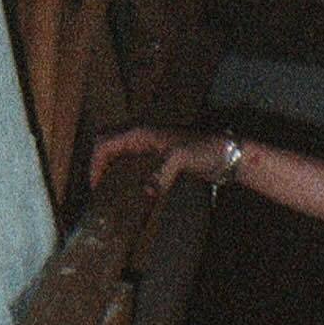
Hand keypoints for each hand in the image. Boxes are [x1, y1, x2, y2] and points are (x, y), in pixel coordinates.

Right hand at [89, 126, 237, 196]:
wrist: (228, 154)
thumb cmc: (206, 151)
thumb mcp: (182, 159)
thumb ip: (162, 174)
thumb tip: (146, 192)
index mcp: (141, 132)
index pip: (104, 143)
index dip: (95, 164)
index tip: (95, 187)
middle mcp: (142, 135)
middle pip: (107, 142)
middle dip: (97, 161)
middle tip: (97, 186)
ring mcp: (151, 144)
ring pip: (120, 150)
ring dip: (110, 166)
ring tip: (108, 189)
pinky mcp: (161, 155)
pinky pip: (134, 160)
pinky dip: (125, 171)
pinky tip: (130, 189)